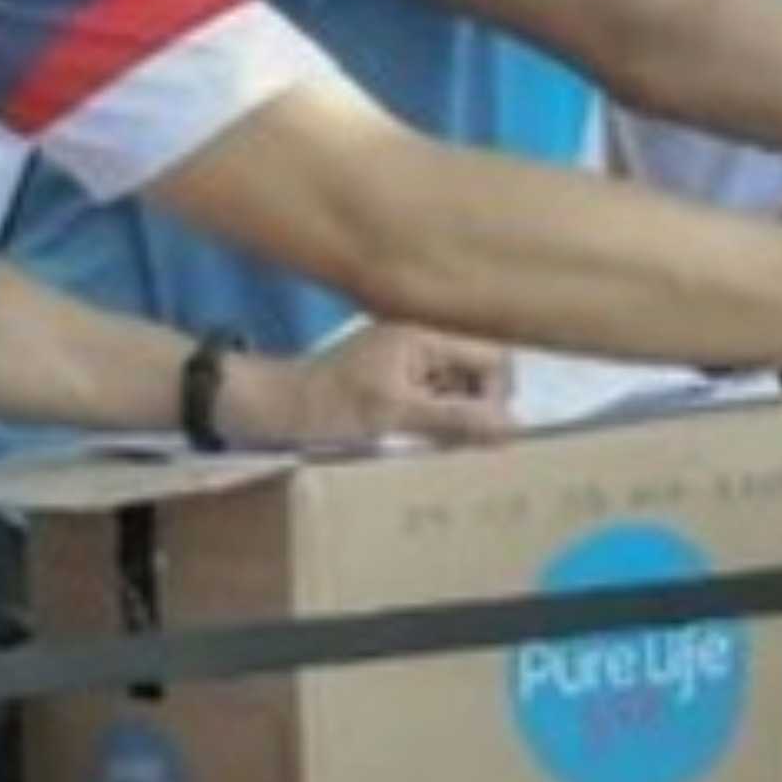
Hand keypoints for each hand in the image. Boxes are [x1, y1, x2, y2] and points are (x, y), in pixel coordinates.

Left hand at [246, 323, 514, 451]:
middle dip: (473, 410)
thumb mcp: (393, 415)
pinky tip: (410, 441)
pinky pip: (430, 398)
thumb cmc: (329, 407)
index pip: (492, 359)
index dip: (494, 397)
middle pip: (476, 373)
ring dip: (451, 419)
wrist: (268, 410)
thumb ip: (454, 418)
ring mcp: (405, 361)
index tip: (475, 432)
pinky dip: (429, 421)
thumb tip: (513, 427)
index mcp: (425, 336)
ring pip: (455, 389)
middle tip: (450, 444)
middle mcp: (421, 341)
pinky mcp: (390, 380)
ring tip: (427, 445)